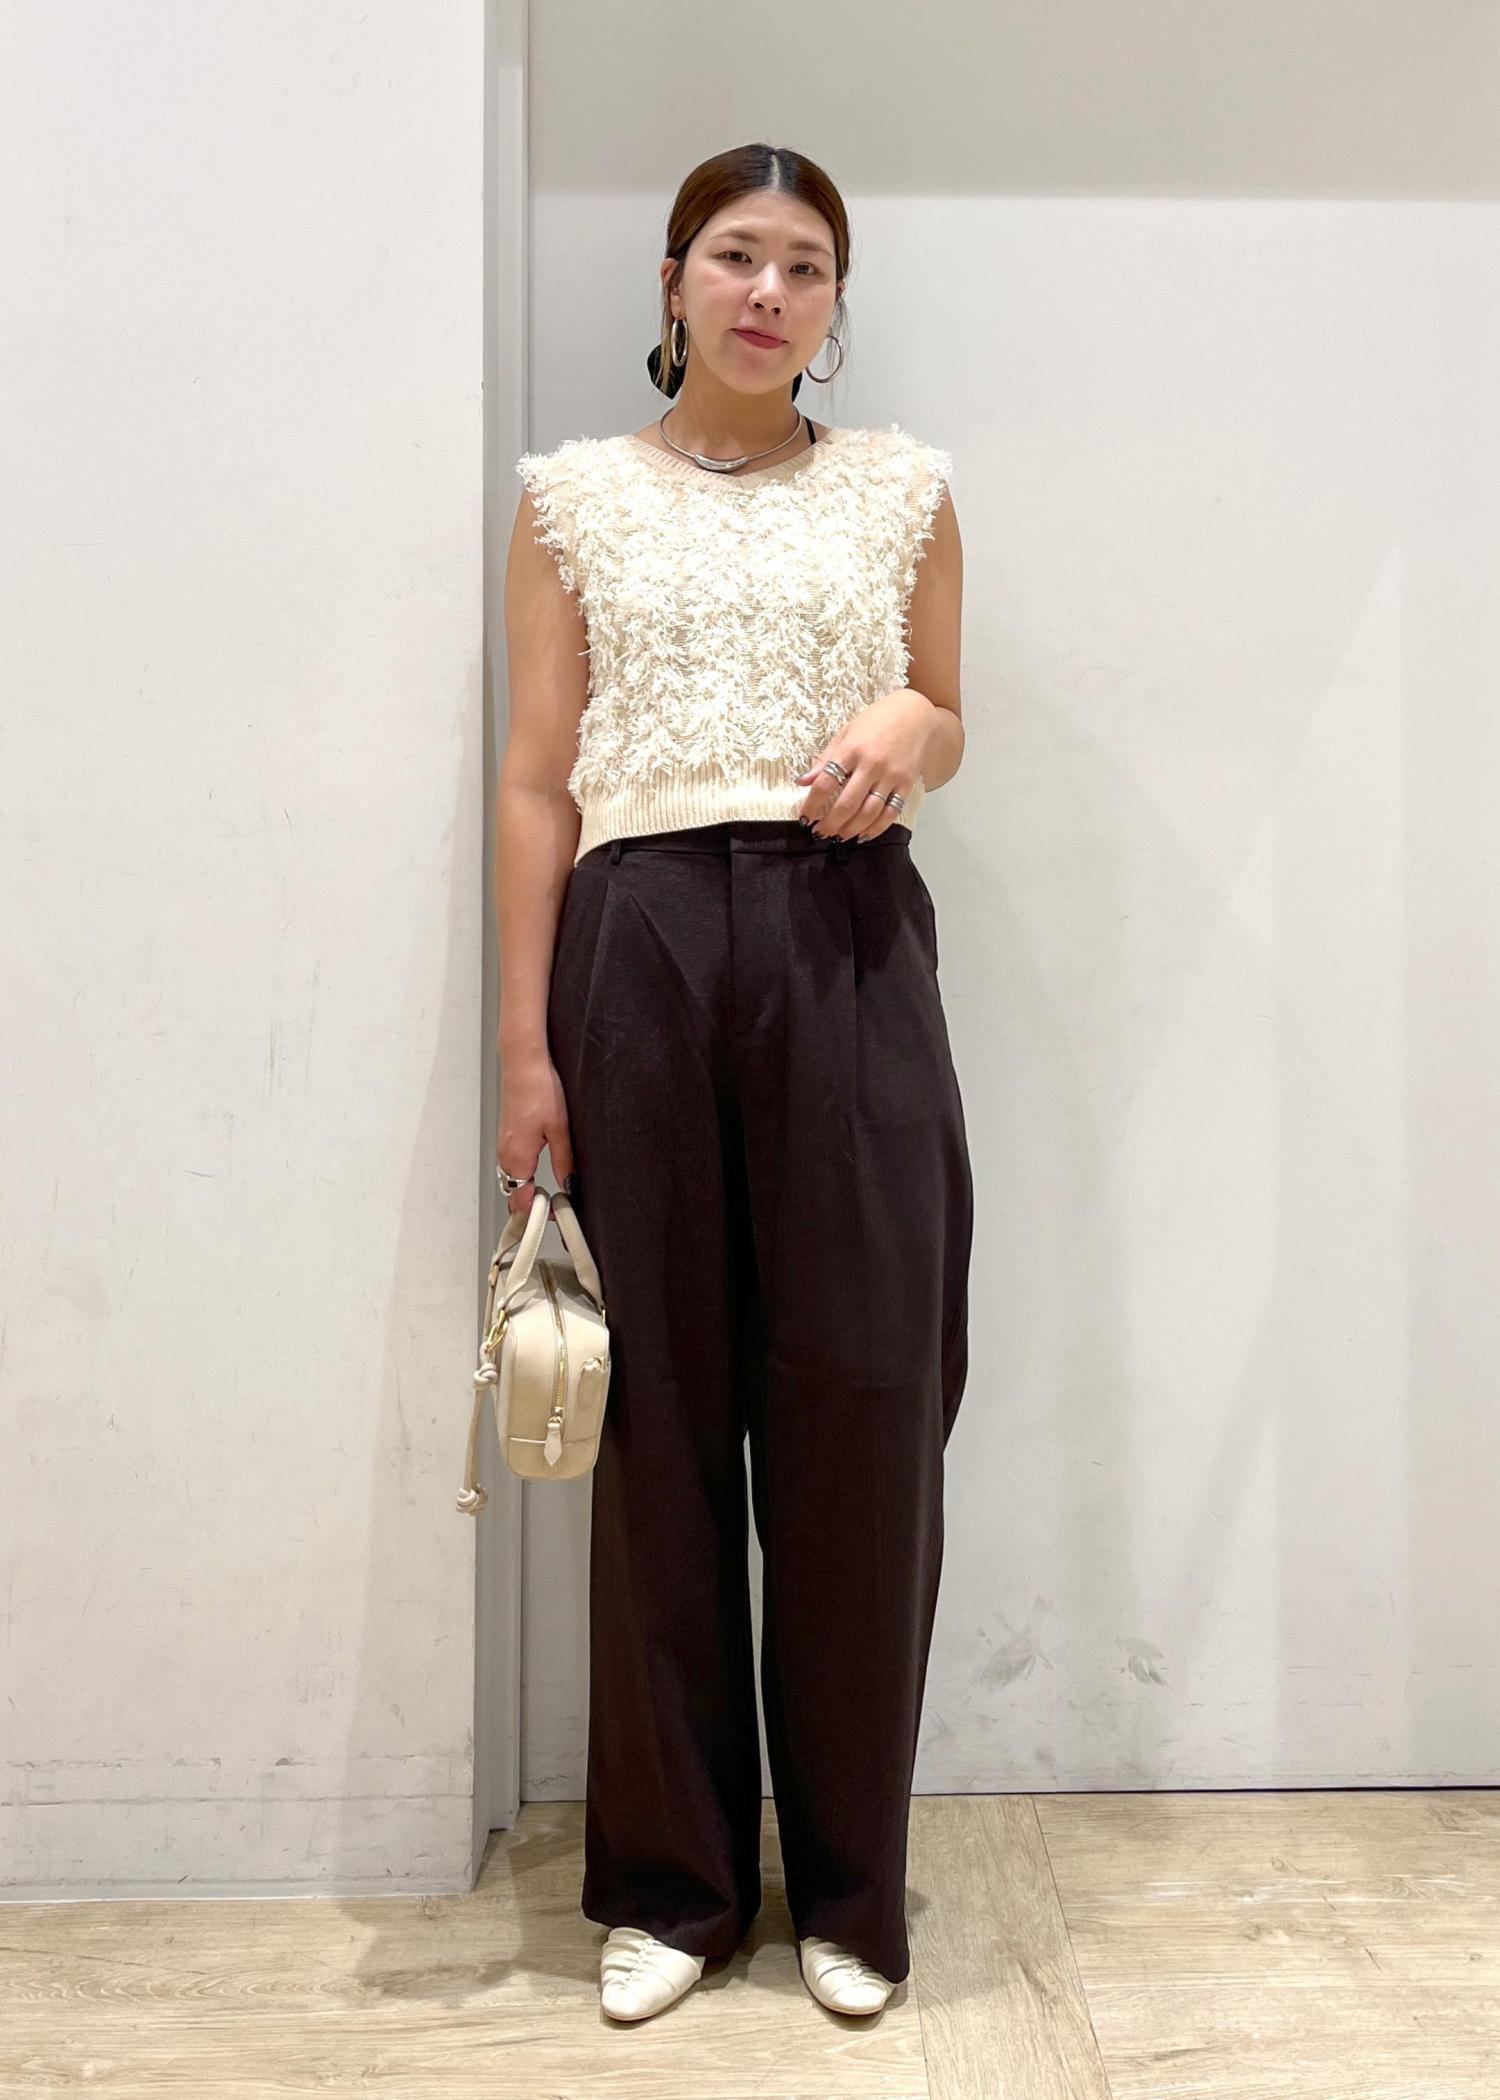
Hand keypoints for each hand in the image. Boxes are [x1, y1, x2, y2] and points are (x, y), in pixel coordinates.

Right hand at [496, 1053, 573, 1217]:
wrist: (523, 1063)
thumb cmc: (538, 1089)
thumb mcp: (560, 1130)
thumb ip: (564, 1162)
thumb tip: (570, 1186)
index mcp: (517, 1157)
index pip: (521, 1202)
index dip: (538, 1215)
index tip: (556, 1219)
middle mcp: (505, 1154)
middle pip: (514, 1195)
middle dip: (532, 1209)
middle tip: (556, 1213)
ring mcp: (504, 1145)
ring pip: (512, 1181)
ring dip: (527, 1193)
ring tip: (551, 1198)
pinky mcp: (507, 1137)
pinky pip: (511, 1167)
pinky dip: (523, 1177)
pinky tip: (538, 1175)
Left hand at [795, 689, 936, 839]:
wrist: (915, 714)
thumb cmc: (877, 721)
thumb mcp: (846, 733)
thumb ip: (825, 759)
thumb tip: (803, 782)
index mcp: (851, 749)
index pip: (825, 783)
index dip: (812, 804)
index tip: (805, 817)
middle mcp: (871, 764)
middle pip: (847, 804)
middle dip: (830, 823)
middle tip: (820, 832)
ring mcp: (891, 776)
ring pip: (868, 813)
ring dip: (850, 829)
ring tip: (838, 836)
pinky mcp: (906, 784)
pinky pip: (890, 813)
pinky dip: (875, 828)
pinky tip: (862, 835)